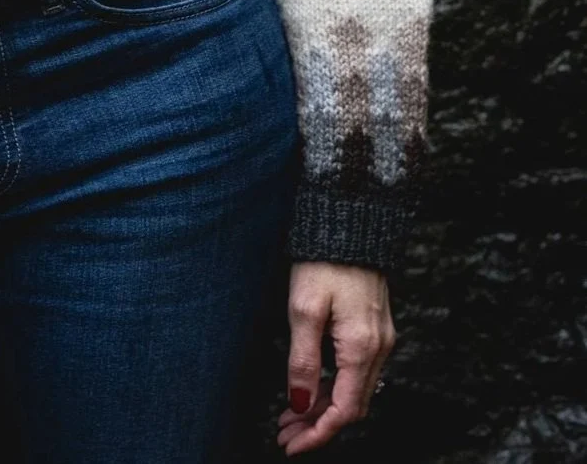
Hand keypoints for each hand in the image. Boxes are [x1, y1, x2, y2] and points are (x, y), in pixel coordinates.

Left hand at [277, 261, 395, 452]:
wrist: (350, 222)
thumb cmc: (324, 261)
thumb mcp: (304, 309)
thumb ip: (302, 360)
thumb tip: (299, 404)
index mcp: (361, 349)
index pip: (344, 411)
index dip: (318, 434)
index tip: (291, 444)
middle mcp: (378, 349)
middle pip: (351, 406)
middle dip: (318, 425)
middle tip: (285, 433)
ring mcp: (379, 338)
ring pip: (354, 390)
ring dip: (323, 407)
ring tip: (290, 415)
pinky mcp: (373, 328)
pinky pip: (356, 371)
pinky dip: (333, 386)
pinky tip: (311, 386)